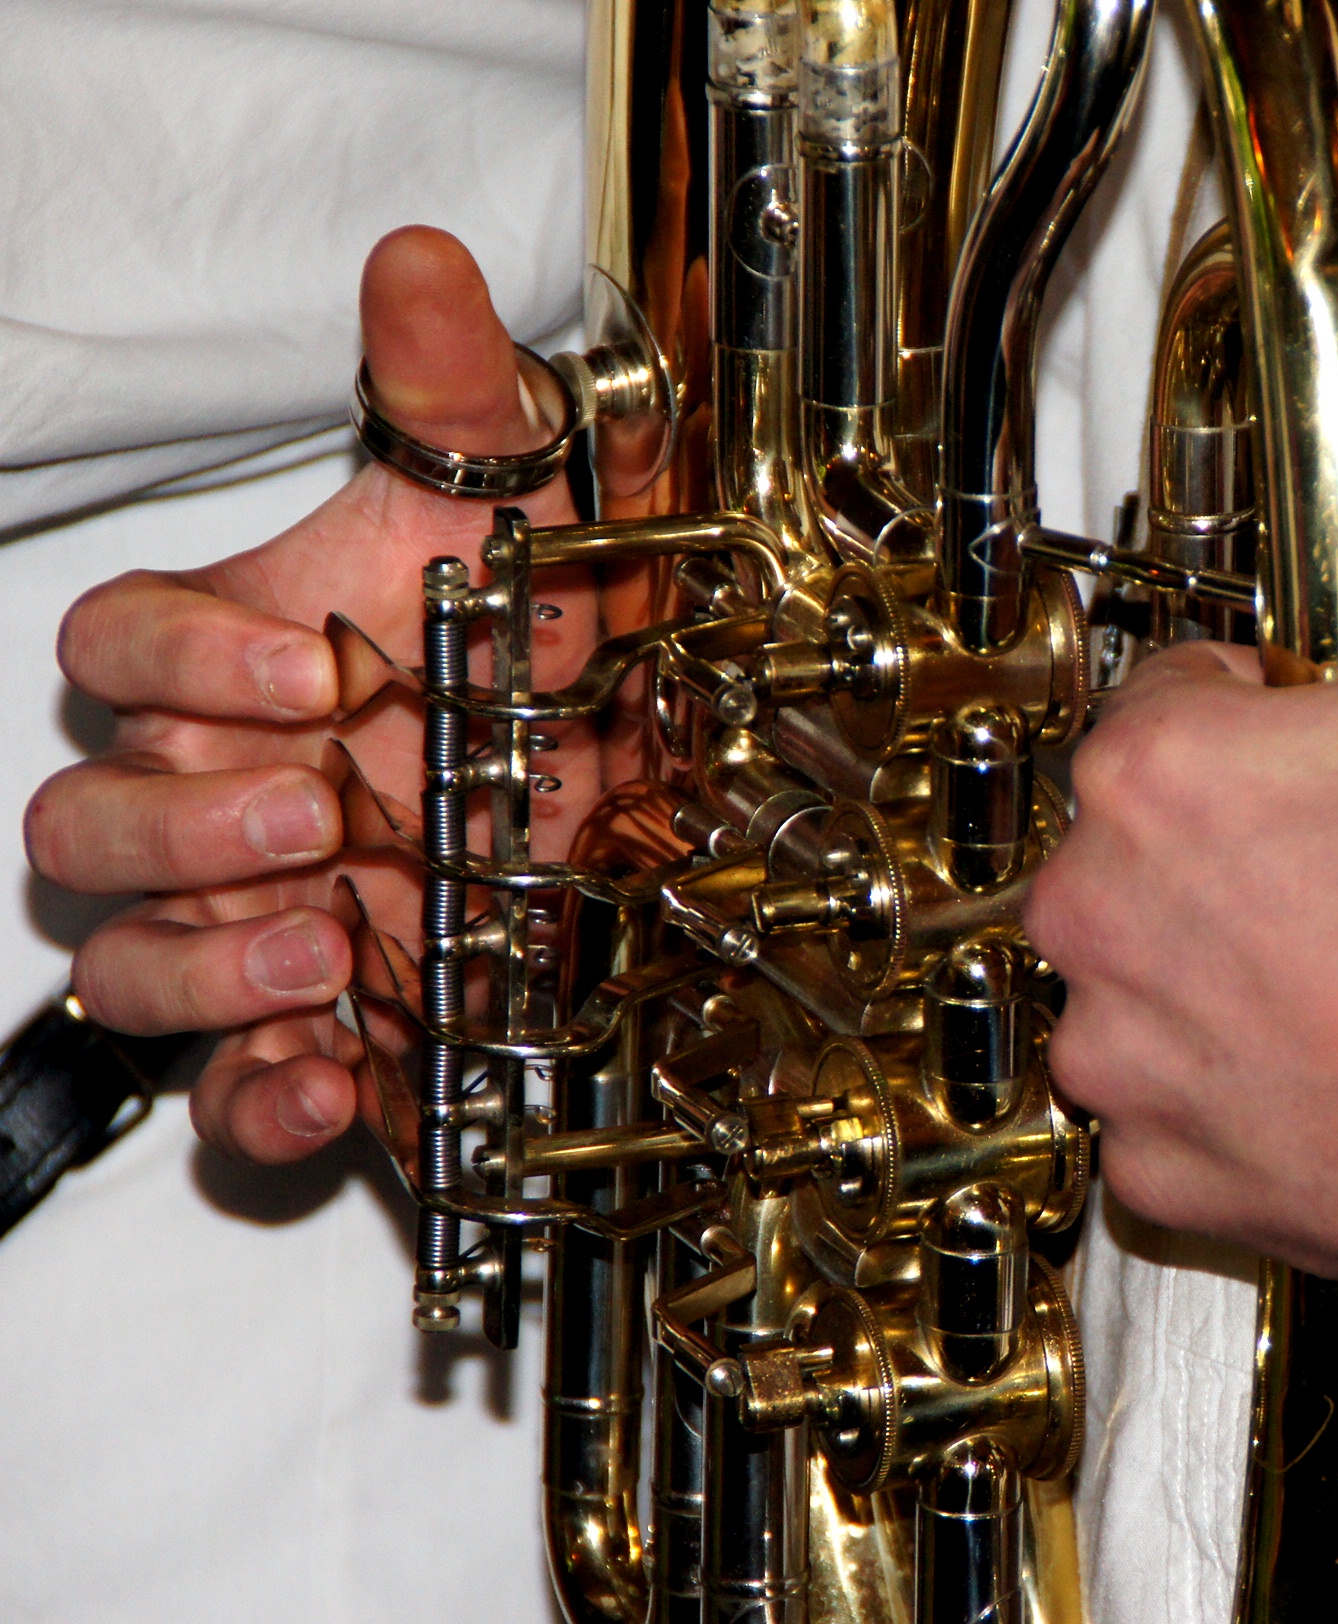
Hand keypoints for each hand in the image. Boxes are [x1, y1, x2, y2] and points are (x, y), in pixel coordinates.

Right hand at [23, 226, 609, 1164]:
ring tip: (328, 950)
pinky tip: (325, 1093)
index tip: (302, 666)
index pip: (114, 647)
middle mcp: (224, 795)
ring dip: (205, 969)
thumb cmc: (556, 633)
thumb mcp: (539, 511)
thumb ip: (466, 395)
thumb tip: (425, 264)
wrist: (640, 780)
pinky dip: (261, 1104)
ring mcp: (261, 920)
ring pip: (129, 960)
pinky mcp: (323, 1031)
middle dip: (182, 830)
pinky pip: (232, 1093)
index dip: (179, 660)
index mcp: (242, 663)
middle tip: (314, 819)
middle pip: (89, 822)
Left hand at [1027, 534, 1337, 1295]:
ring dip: (1221, 975)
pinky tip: (1333, 1072)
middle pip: (1146, 848)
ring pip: (1150, 984)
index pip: (1172, 698)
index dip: (1260, 711)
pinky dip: (1239, 1100)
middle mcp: (1098, 915)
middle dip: (1235, 848)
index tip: (1314, 746)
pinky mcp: (1161, 1171)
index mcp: (1152, 772)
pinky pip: (1177, 1115)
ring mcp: (1120, 1057)